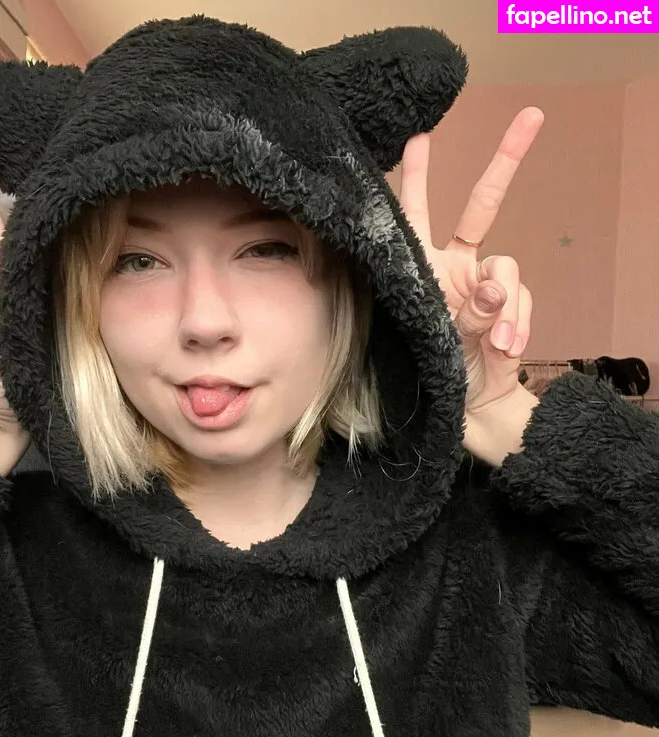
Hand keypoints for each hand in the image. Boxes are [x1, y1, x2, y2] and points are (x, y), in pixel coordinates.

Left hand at [397, 107, 544, 458]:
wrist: (465, 407)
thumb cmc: (428, 371)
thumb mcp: (430, 340)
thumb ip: (462, 312)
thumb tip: (495, 288)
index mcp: (420, 268)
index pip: (416, 215)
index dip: (419, 176)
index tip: (418, 135)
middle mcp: (454, 268)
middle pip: (482, 208)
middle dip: (505, 163)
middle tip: (530, 119)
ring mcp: (485, 287)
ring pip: (507, 270)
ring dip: (503, 307)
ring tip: (494, 342)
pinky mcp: (510, 307)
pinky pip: (521, 301)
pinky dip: (516, 325)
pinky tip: (505, 349)